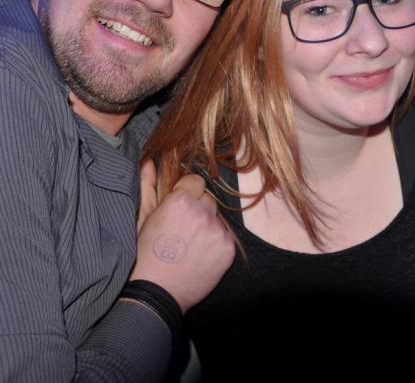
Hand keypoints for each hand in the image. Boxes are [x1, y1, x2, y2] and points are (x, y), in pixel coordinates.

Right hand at [131, 174, 234, 311]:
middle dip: (198, 210)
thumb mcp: (142, 218)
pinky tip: (200, 255)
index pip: (196, 181)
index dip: (186, 193)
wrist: (156, 295)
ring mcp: (218, 231)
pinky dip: (216, 244)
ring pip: (217, 219)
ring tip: (190, 245)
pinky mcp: (228, 248)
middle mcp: (203, 212)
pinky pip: (225, 237)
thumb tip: (149, 163)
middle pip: (207, 200)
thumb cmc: (145, 256)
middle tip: (183, 230)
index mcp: (181, 200)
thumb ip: (148, 186)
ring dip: (207, 226)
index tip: (180, 206)